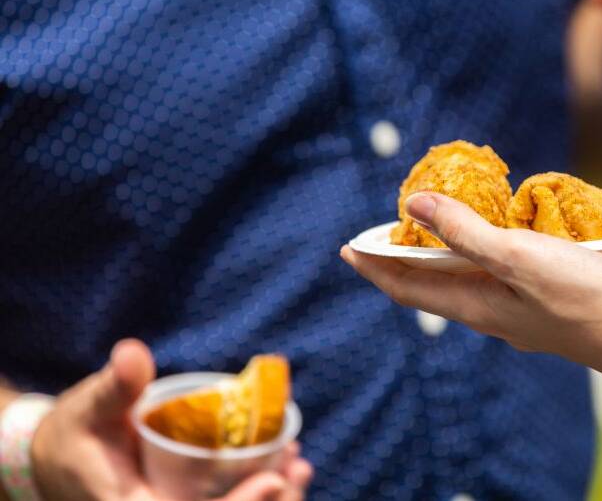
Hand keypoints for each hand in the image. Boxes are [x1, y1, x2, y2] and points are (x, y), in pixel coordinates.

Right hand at [31, 340, 312, 500]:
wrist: (61, 458)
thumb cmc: (76, 432)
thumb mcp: (90, 407)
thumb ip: (114, 387)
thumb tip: (133, 354)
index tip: (274, 480)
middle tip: (298, 466)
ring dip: (268, 499)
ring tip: (300, 465)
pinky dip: (256, 491)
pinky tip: (288, 468)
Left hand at [341, 193, 601, 382]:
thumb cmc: (585, 297)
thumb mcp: (516, 258)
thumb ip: (464, 232)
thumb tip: (414, 205)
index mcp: (479, 307)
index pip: (409, 289)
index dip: (376, 267)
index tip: (350, 247)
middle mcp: (499, 310)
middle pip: (440, 282)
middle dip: (413, 255)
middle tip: (397, 225)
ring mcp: (531, 305)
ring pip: (480, 274)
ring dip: (457, 248)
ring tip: (448, 219)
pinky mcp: (561, 294)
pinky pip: (517, 267)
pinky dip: (500, 245)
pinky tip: (514, 228)